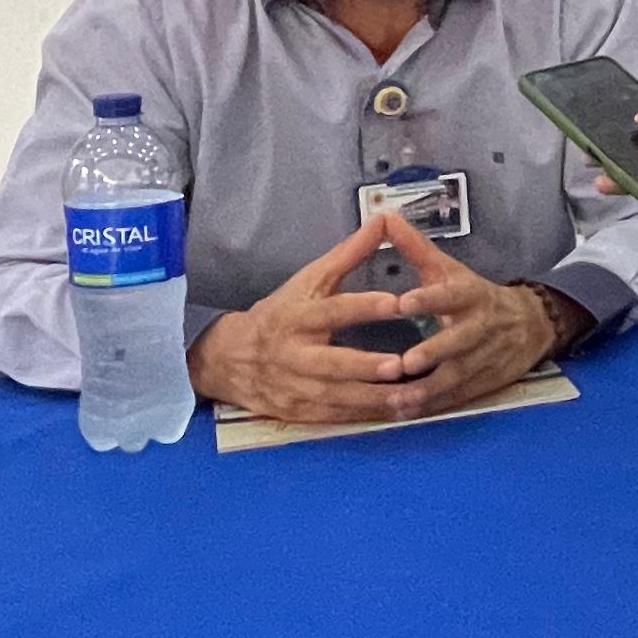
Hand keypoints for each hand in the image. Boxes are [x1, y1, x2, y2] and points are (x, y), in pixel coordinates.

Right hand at [186, 220, 576, 428]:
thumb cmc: (280, 313)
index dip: (363, 306)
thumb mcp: (308, 280)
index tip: (396, 302)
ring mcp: (294, 387)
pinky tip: (392, 414)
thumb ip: (348, 254)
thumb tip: (382, 220)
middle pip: (331, 362)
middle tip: (401, 365)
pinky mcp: (298, 411)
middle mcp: (293, 353)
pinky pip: (334, 417)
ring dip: (372, 399)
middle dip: (365, 366)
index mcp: (297, 316)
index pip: (332, 310)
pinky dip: (362, 417)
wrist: (229, 358)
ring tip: (409, 397)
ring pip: (335, 396)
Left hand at [326, 216, 576, 423]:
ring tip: (398, 397)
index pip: (451, 295)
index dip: (429, 299)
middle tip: (405, 362)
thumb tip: (383, 215)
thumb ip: (414, 247)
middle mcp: (480, 327)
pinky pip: (457, 397)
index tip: (404, 303)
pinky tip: (407, 411)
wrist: (529, 323)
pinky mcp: (485, 382)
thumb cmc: (472, 294)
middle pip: (459, 341)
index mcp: (470, 294)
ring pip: (458, 375)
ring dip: (429, 388)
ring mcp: (485, 358)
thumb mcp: (447, 268)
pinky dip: (434, 405)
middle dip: (434, 352)